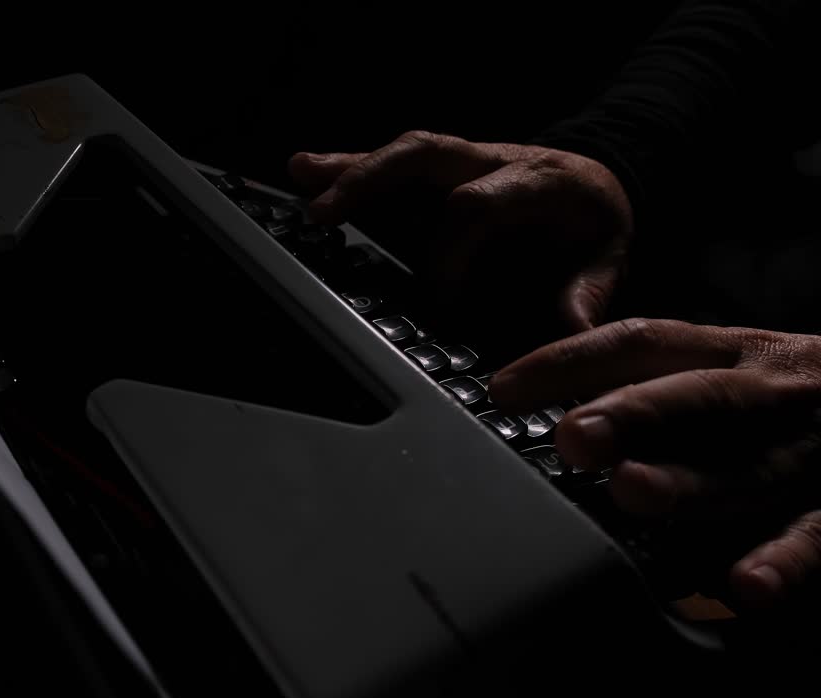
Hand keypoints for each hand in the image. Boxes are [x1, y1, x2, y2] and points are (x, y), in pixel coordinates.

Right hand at [289, 131, 631, 332]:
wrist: (597, 184)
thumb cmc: (593, 227)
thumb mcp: (610, 258)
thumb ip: (588, 292)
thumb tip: (570, 328)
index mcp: (537, 182)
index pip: (476, 206)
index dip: (449, 252)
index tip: (440, 300)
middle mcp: (492, 160)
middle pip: (425, 155)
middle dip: (373, 181)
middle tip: (327, 214)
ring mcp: (461, 161)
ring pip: (402, 154)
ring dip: (349, 168)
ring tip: (301, 177)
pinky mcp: (438, 171)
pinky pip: (390, 164)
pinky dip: (345, 167)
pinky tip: (302, 169)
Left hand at [489, 318, 820, 611]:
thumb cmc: (800, 400)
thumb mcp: (735, 371)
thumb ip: (659, 383)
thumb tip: (552, 402)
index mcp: (734, 354)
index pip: (643, 343)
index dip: (572, 360)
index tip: (505, 387)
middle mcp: (774, 390)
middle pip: (699, 396)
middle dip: (634, 413)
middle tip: (575, 436)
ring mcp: (817, 448)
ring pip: (754, 465)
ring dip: (694, 482)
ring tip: (635, 492)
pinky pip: (819, 533)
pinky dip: (785, 559)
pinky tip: (743, 589)